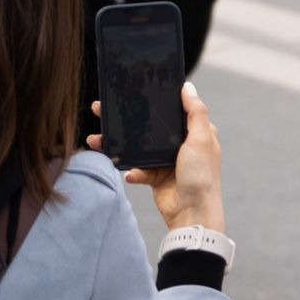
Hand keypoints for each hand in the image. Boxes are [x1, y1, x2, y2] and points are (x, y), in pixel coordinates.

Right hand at [89, 81, 224, 232]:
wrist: (192, 212)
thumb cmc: (201, 175)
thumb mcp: (201, 139)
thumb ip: (195, 113)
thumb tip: (188, 88)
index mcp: (194, 133)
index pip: (171, 112)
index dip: (153, 102)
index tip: (131, 92)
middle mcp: (180, 145)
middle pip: (149, 128)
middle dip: (125, 121)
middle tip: (101, 111)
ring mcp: (166, 161)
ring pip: (137, 148)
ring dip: (118, 145)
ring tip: (97, 140)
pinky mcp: (155, 176)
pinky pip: (138, 169)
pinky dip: (133, 171)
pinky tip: (131, 174)